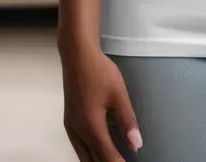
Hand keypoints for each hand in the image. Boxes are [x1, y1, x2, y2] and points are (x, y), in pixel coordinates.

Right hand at [59, 38, 143, 160]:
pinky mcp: (69, 121)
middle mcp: (78, 130)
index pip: (107, 156)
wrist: (77, 54)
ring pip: (83, 156)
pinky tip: (99, 149)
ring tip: (113, 159)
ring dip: (97, 161)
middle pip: (93, 161)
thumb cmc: (98, 70)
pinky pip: (78, 146)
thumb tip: (136, 144)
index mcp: (91, 126)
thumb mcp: (118, 94)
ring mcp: (71, 126)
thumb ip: (128, 121)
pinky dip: (89, 153)